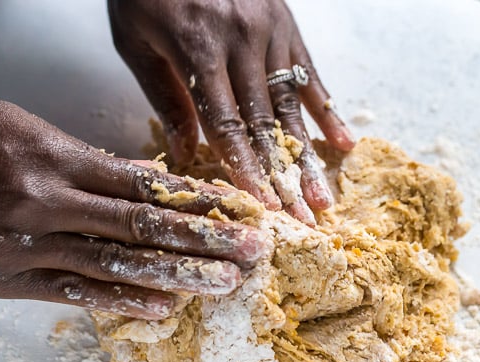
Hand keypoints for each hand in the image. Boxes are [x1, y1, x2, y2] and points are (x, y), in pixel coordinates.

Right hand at [0, 100, 265, 318]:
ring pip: (114, 264)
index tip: (235, 209)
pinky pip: (72, 293)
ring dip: (174, 276)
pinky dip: (119, 302)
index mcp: (56, 158)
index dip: (193, 200)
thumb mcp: (25, 129)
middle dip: (203, 239)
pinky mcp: (7, 280)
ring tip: (221, 285)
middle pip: (142, 225)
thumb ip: (84, 158)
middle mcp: (48, 202)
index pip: (142, 183)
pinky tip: (160, 309)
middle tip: (250, 251)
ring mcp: (27, 245)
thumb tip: (137, 177)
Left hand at [108, 0, 354, 224]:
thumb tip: (187, 152)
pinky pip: (310, 73)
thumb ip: (164, 95)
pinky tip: (344, 143)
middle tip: (302, 221)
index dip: (245, 170)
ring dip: (309, 157)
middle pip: (266, 124)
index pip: (226, 124)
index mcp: (199, 48)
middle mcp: (242, 42)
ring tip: (324, 199)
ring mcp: (270, 31)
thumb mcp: (136, 39)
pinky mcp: (287, 22)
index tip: (261, 208)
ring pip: (292, 106)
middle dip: (284, 178)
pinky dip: (327, 110)